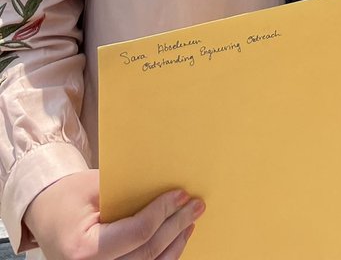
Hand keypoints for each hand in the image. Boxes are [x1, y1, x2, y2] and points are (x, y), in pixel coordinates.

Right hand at [23, 170, 203, 259]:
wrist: (45, 213)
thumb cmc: (68, 196)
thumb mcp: (95, 187)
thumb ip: (129, 193)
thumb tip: (169, 190)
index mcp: (84, 248)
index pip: (137, 233)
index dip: (163, 213)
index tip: (181, 195)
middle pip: (147, 252)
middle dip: (176, 226)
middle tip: (196, 206)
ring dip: (174, 244)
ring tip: (190, 221)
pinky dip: (162, 256)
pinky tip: (176, 239)